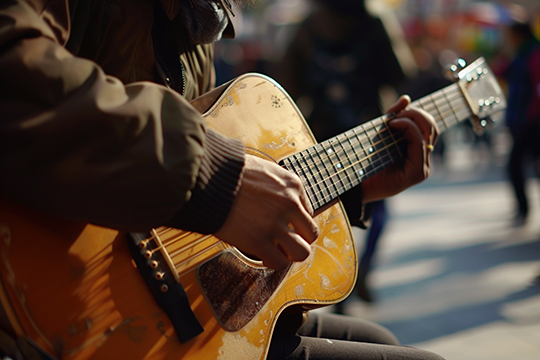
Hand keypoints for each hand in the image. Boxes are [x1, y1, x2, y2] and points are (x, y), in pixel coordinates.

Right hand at [215, 155, 319, 269]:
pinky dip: (273, 262)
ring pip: (301, 252)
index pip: (308, 212)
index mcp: (293, 185)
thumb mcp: (264, 170)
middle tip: (285, 242)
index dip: (295, 222)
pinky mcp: (258, 240)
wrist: (208, 178)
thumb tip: (280, 202)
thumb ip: (277, 188)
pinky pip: (278, 262)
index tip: (284, 225)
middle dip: (299, 240)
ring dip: (290, 254)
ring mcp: (275, 223)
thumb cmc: (230, 173)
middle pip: (310, 234)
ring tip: (278, 251)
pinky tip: (264, 256)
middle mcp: (289, 204)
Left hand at [361, 95, 438, 202]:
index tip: (396, 112)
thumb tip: (406, 98)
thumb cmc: (366, 161)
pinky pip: (419, 144)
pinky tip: (393, 125)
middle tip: (397, 113)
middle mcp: (423, 160)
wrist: (355, 184)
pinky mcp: (418, 173)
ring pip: (427, 134)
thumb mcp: (381, 134)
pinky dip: (409, 130)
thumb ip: (394, 117)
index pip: (429, 126)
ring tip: (393, 120)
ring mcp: (423, 168)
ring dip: (411, 120)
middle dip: (416, 114)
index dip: (416, 113)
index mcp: (417, 151)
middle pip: (432, 128)